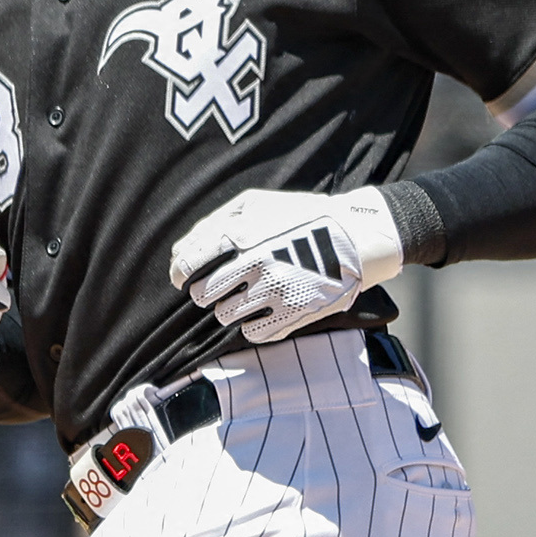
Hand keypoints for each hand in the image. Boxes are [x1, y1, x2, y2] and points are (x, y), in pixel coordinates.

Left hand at [168, 188, 404, 343]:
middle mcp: (255, 264)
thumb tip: (180, 254)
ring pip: (226, 316)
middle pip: (203, 295)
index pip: (189, 264)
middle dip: (207, 292)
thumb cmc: (300, 217)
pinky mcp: (293, 314)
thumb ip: (214, 224)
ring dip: (231, 307)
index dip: (182, 274)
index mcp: (242, 234)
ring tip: (250, 294)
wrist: (356, 237)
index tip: (185, 278)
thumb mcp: (257, 203)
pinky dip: (253, 324)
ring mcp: (274, 291)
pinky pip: (253, 333)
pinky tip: (265, 309)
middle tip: (221, 287)